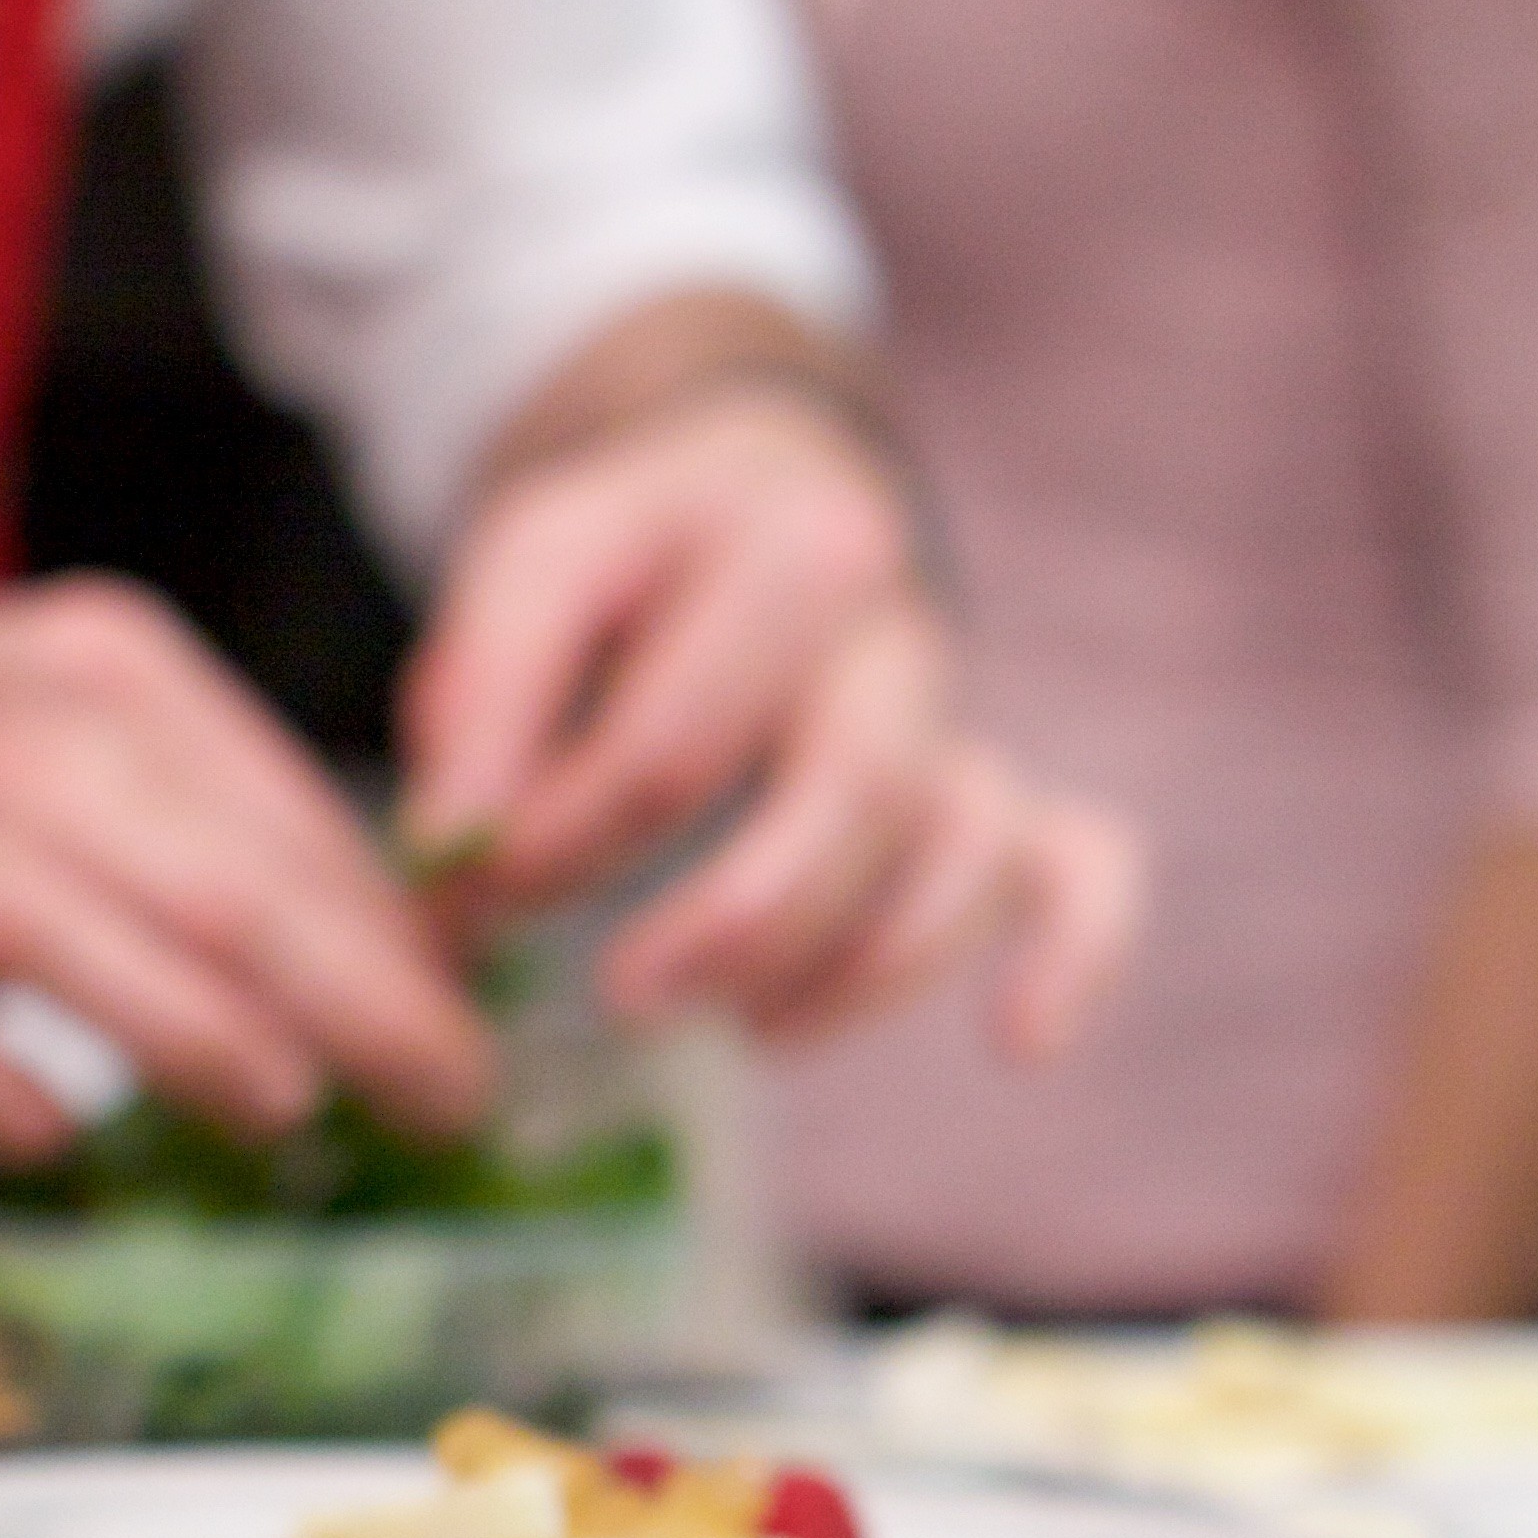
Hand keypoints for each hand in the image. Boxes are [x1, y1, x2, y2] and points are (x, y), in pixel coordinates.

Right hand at [0, 577, 495, 1158]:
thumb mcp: (105, 717)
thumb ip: (243, 820)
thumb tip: (414, 957)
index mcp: (117, 676)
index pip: (289, 818)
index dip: (394, 938)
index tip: (470, 1030)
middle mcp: (17, 743)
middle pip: (214, 881)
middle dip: (355, 1002)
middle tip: (444, 1098)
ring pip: (70, 936)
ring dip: (194, 1034)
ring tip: (291, 1110)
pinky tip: (51, 1136)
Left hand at [399, 373, 1139, 1058]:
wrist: (757, 499)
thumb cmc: (635, 561)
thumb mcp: (536, 569)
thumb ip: (482, 696)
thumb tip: (453, 851)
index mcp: (778, 543)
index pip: (682, 731)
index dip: (570, 841)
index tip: (479, 894)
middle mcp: (893, 625)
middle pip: (856, 787)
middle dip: (736, 920)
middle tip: (624, 1000)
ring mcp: (955, 717)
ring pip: (961, 844)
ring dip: (858, 964)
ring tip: (747, 1032)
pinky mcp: (1003, 792)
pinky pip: (1084, 863)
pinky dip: (1075, 949)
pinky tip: (1018, 1038)